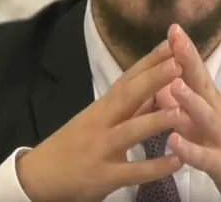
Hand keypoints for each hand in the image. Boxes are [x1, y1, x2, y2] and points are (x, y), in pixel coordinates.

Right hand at [17, 41, 183, 201]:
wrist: (39, 177)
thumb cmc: (72, 145)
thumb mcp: (97, 121)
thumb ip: (127, 108)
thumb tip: (154, 88)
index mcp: (101, 108)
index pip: (127, 79)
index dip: (148, 62)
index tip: (171, 43)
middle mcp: (100, 123)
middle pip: (128, 97)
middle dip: (154, 79)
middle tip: (179, 62)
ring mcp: (101, 149)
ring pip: (130, 132)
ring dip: (156, 120)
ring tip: (182, 111)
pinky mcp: (103, 177)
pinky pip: (132, 172)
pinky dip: (154, 168)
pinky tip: (177, 162)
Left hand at [165, 25, 220, 201]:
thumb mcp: (207, 126)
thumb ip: (184, 108)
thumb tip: (161, 88)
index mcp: (214, 104)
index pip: (198, 73)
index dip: (186, 52)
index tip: (173, 28)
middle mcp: (219, 115)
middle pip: (203, 85)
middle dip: (188, 62)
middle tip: (174, 39)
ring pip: (205, 118)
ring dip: (190, 101)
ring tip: (173, 86)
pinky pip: (205, 157)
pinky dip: (190, 149)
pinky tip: (173, 142)